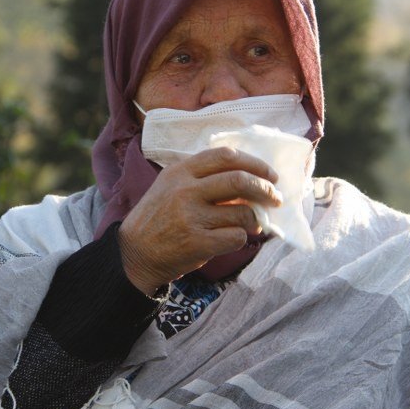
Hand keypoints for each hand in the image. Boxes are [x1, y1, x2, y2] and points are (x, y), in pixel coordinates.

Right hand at [118, 147, 280, 294]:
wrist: (134, 253)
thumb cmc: (158, 218)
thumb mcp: (171, 186)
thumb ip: (202, 177)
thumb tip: (249, 178)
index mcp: (181, 171)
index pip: (226, 156)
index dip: (254, 163)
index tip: (269, 175)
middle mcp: (185, 190)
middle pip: (240, 180)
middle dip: (265, 189)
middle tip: (275, 198)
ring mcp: (191, 217)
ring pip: (242, 211)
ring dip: (254, 219)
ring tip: (252, 224)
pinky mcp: (197, 243)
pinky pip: (236, 237)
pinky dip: (241, 238)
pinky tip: (233, 239)